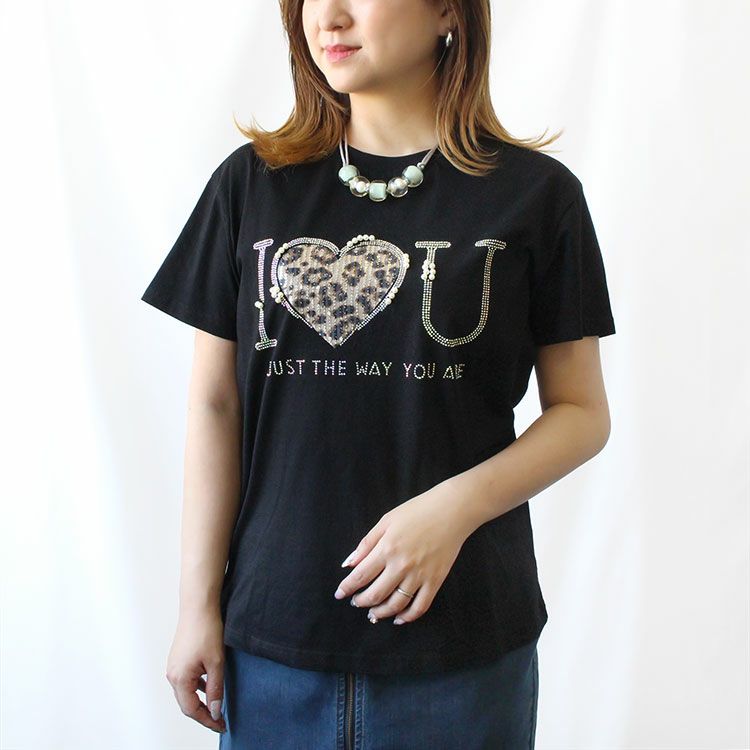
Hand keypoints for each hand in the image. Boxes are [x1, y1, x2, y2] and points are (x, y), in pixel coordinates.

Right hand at [166, 607, 226, 733]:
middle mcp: (172, 674)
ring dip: (200, 701)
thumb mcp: (216, 663)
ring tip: (217, 706)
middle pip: (187, 703)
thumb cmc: (207, 630)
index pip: (192, 710)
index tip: (221, 725)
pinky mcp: (178, 659)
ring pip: (186, 692)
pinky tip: (209, 686)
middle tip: (220, 720)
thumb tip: (216, 711)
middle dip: (203, 714)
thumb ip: (216, 690)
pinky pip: (187, 680)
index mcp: (180, 678)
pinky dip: (198, 688)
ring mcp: (174, 666)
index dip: (207, 720)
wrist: (198, 606)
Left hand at [334, 480, 476, 624]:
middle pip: (375, 594)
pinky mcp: (435, 581)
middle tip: (355, 602)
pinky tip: (399, 618)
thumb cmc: (417, 511)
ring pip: (396, 604)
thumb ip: (366, 543)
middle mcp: (401, 566)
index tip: (339, 594)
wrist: (451, 511)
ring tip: (372, 614)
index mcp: (387, 548)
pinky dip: (408, 617)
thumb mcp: (386, 521)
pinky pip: (420, 606)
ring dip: (381, 613)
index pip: (360, 576)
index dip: (347, 588)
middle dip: (361, 602)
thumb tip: (349, 564)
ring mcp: (419, 575)